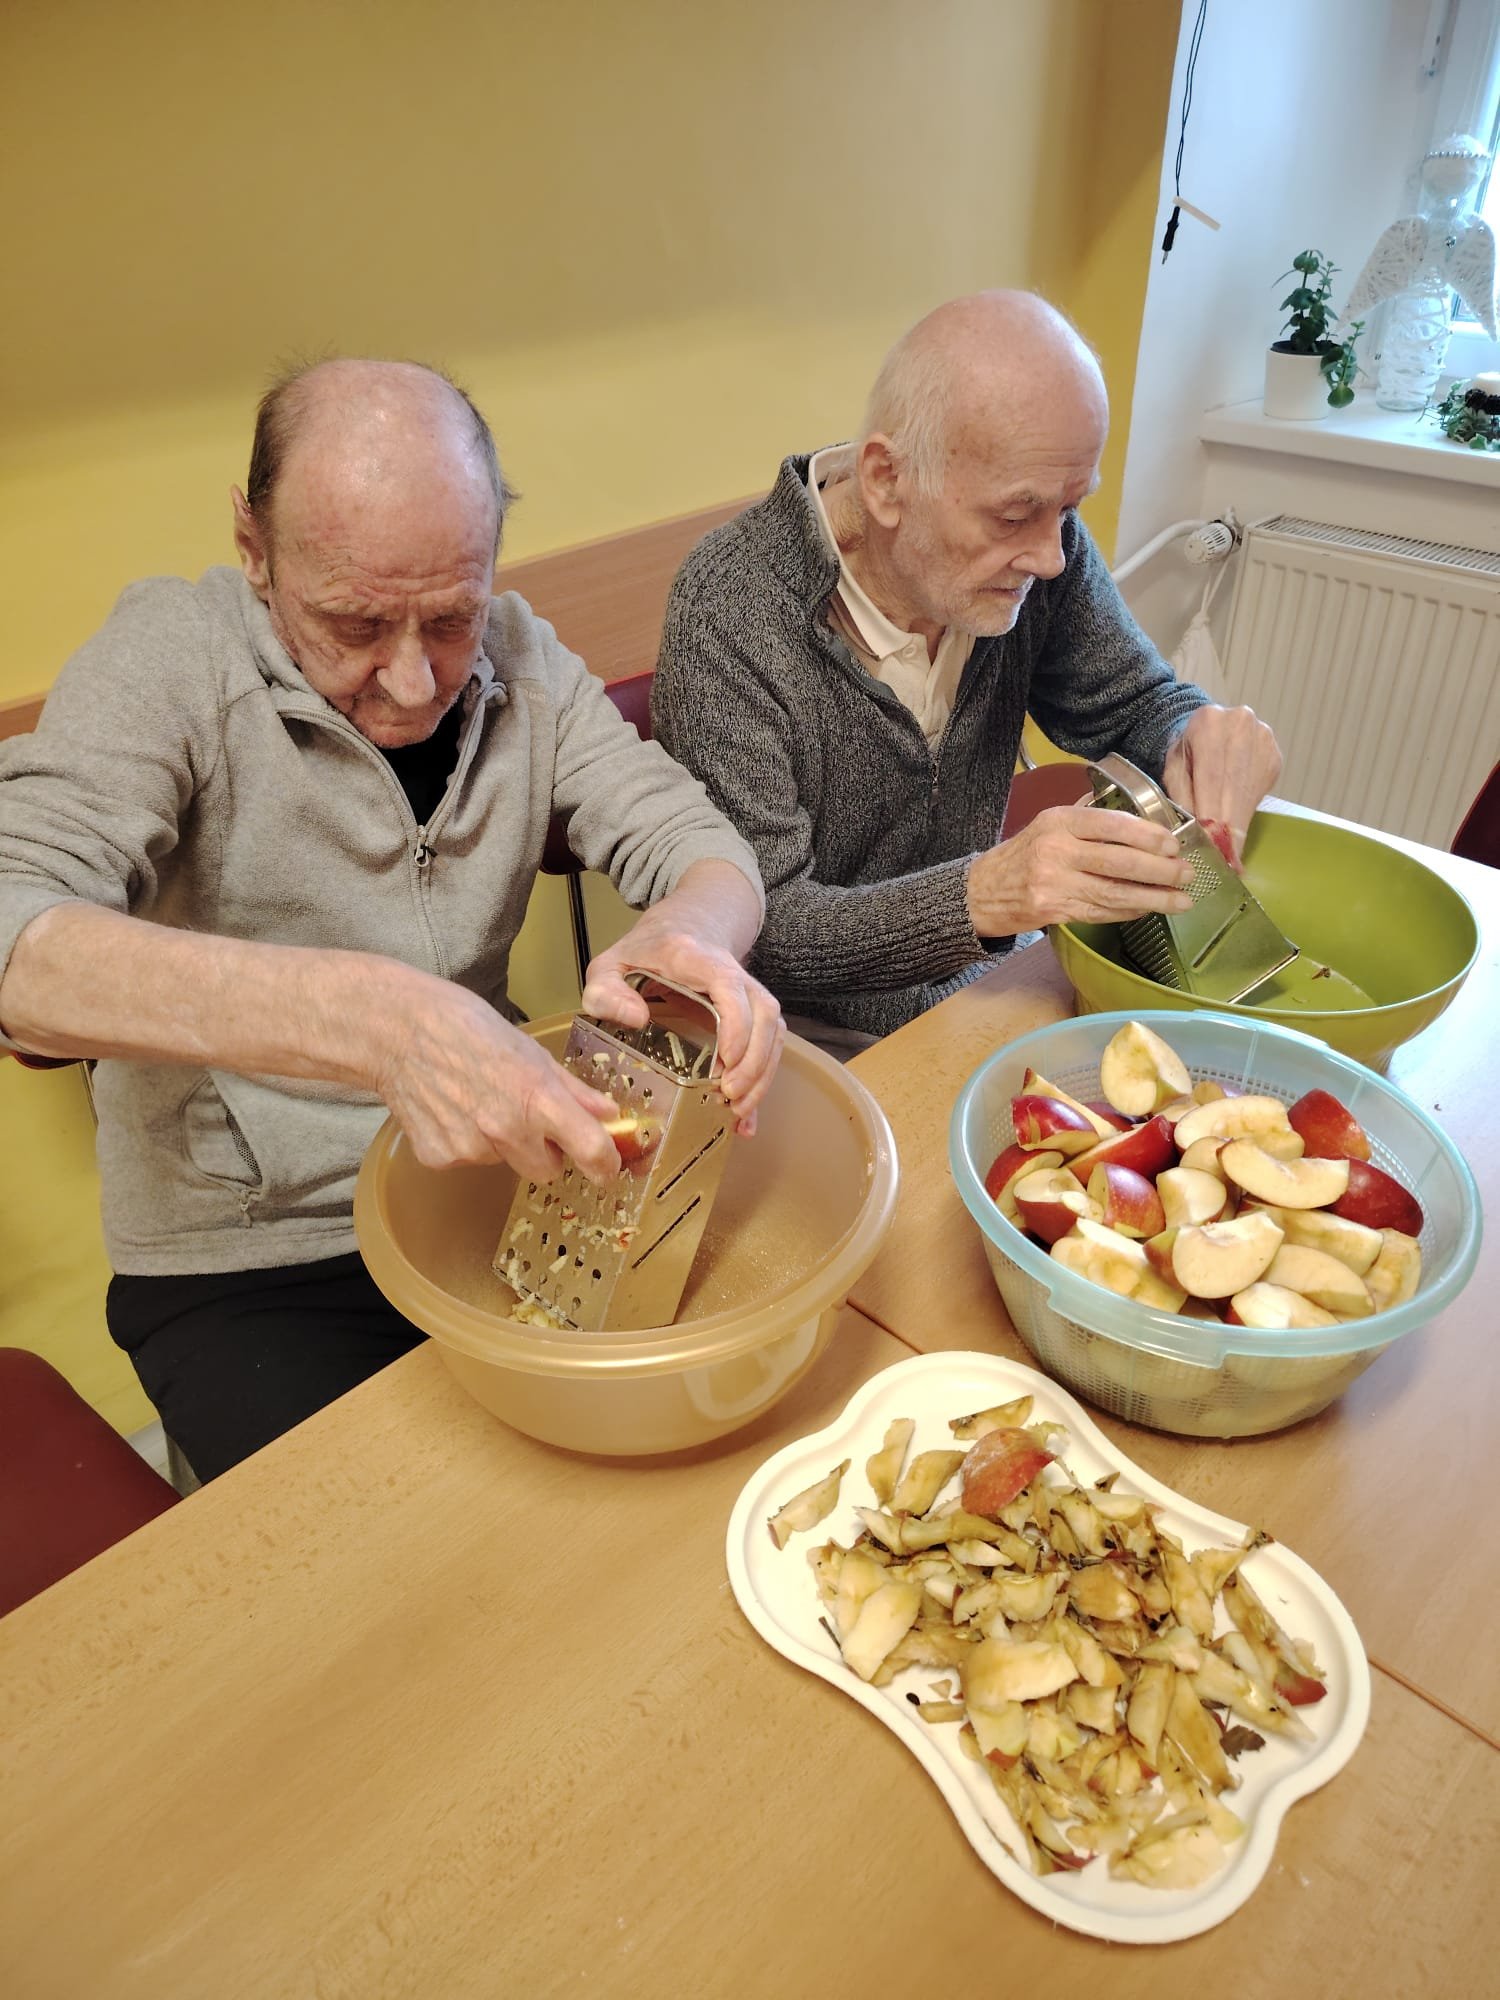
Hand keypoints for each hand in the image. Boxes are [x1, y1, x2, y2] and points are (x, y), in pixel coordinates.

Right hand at [375, 980, 622, 1182]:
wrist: (397, 1030)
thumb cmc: (466, 1028)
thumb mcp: (530, 1050)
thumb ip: (572, 1089)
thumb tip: (607, 1113)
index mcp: (537, 1097)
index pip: (590, 1149)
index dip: (605, 1165)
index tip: (607, 1168)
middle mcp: (507, 1129)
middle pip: (548, 1171)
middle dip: (547, 1153)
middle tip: (529, 1120)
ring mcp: (471, 1148)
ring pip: (505, 1163)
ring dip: (502, 1143)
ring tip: (478, 1101)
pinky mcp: (440, 1158)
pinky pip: (469, 1161)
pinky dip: (466, 1143)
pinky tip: (452, 1109)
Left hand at [582, 905, 785, 1136]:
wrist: (679, 930)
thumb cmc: (641, 954)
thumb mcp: (609, 966)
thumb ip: (607, 991)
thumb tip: (636, 1018)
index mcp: (695, 958)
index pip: (729, 985)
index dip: (736, 1023)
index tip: (726, 1061)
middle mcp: (732, 972)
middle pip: (763, 1013)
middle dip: (753, 1061)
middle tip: (729, 1097)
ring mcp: (747, 991)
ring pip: (774, 1029)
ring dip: (762, 1073)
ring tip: (738, 1110)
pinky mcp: (753, 1010)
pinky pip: (770, 1042)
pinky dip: (762, 1079)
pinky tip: (747, 1114)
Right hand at [966, 805, 1192, 935]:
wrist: (980, 892)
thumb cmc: (1022, 855)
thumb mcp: (1046, 823)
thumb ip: (1086, 816)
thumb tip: (1135, 812)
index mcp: (1059, 821)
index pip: (1111, 824)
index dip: (1147, 835)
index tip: (1173, 843)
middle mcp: (1057, 850)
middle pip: (1118, 861)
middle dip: (1159, 870)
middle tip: (1187, 874)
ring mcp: (1055, 884)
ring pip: (1115, 892)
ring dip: (1154, 898)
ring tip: (1182, 900)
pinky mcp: (1055, 911)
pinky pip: (1102, 912)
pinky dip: (1130, 911)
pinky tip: (1149, 909)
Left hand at [1161, 705, 1281, 869]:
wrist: (1207, 726)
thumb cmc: (1187, 749)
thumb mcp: (1173, 767)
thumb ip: (1180, 797)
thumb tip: (1191, 836)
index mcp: (1209, 725)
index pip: (1211, 782)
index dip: (1213, 821)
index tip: (1213, 851)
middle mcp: (1241, 726)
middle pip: (1233, 789)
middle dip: (1226, 829)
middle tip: (1224, 860)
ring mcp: (1263, 738)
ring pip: (1249, 793)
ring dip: (1238, 824)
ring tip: (1230, 851)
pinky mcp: (1274, 754)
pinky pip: (1259, 790)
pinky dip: (1246, 810)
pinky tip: (1235, 822)